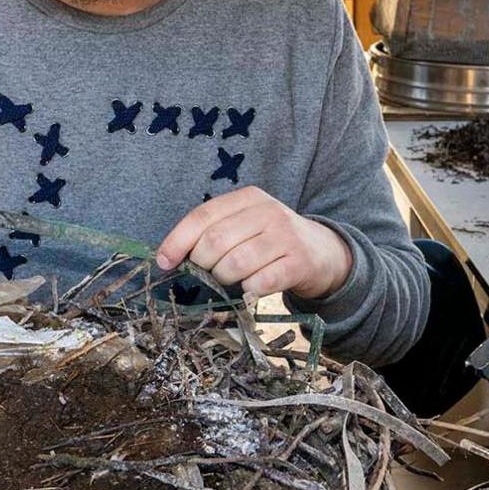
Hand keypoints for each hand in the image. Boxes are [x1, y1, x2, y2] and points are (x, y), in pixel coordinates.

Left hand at [155, 187, 352, 299]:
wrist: (323, 253)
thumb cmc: (271, 241)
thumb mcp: (245, 225)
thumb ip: (212, 232)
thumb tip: (168, 258)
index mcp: (248, 198)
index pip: (202, 216)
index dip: (177, 241)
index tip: (164, 263)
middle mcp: (267, 212)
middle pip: (215, 242)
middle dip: (204, 265)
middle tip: (211, 274)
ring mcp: (285, 236)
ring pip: (235, 264)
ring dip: (225, 280)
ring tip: (233, 280)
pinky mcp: (298, 263)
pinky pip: (260, 282)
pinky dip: (248, 291)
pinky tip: (251, 289)